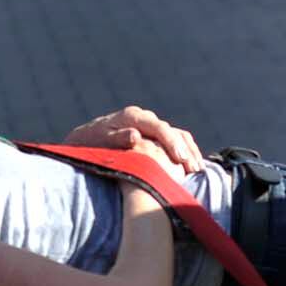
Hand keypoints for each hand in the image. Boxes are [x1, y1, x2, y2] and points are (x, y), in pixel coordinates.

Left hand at [65, 105, 204, 173]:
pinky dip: (186, 150)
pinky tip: (194, 164)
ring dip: (189, 151)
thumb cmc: (92, 143)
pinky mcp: (153, 132)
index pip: (158, 126)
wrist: (87, 138)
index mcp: (132, 116)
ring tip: (198, 169)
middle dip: (184, 149)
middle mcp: (144, 117)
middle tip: (193, 168)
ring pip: (176, 134)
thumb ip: (118, 138)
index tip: (179, 158)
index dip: (170, 142)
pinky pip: (175, 138)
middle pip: (171, 131)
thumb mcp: (102, 141)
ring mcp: (150, 123)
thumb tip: (135, 135)